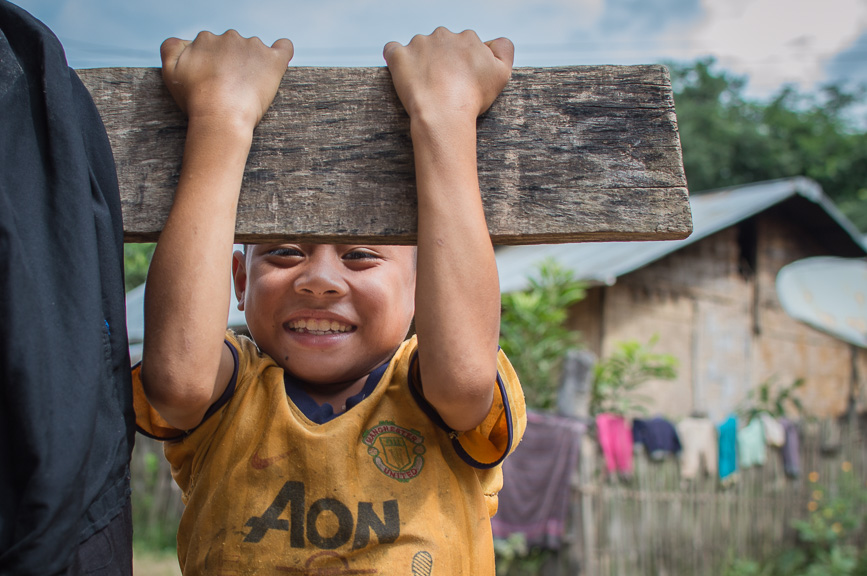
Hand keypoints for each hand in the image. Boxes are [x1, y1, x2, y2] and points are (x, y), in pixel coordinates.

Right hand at [161, 30, 293, 130]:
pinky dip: (282, 51)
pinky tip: (277, 61)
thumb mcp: (169, 72)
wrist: (220, 116)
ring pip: (255, 50)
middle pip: (233, 47)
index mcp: (206, 39)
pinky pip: (284, 48)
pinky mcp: (273, 60)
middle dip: (232, 63)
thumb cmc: (194, 100)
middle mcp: (229, 37)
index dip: (213, 65)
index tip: (213, 83)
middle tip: (230, 89)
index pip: (211, 46)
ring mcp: (253, 47)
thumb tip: (183, 41)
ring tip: (247, 89)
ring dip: (252, 64)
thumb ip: (171, 48)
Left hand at [383, 27, 512, 125]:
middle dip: (441, 60)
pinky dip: (395, 58)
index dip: (462, 63)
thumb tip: (495, 41)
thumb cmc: (473, 97)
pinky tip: (401, 72)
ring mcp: (419, 43)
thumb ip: (504, 50)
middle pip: (441, 45)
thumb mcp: (502, 74)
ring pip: (418, 47)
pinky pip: (392, 50)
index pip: (464, 45)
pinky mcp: (399, 55)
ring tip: (424, 86)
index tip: (461, 80)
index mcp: (467, 38)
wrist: (444, 113)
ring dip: (420, 61)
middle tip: (443, 85)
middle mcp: (443, 35)